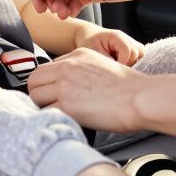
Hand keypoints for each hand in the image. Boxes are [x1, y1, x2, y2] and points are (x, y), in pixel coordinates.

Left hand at [28, 48, 144, 131]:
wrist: (141, 98)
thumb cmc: (130, 87)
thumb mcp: (103, 65)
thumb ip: (82, 70)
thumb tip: (72, 85)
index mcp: (77, 54)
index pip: (46, 68)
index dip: (48, 83)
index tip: (52, 93)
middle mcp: (67, 66)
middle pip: (34, 80)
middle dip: (39, 94)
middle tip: (50, 105)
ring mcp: (65, 85)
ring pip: (35, 96)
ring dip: (43, 107)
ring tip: (58, 114)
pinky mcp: (66, 104)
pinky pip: (45, 113)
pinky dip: (51, 119)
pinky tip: (62, 121)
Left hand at [76, 27, 144, 65]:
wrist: (89, 35)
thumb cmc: (89, 42)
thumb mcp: (93, 51)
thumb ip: (105, 59)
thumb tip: (115, 70)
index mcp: (117, 36)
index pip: (127, 50)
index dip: (123, 62)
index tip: (113, 71)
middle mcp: (127, 38)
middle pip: (136, 54)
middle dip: (128, 65)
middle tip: (115, 71)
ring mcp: (132, 43)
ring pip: (141, 56)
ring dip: (132, 65)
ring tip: (120, 68)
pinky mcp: (134, 49)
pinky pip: (140, 58)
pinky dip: (134, 64)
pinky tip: (124, 68)